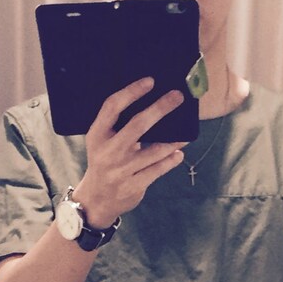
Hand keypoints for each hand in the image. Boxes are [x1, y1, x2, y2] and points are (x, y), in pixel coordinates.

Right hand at [74, 78, 185, 227]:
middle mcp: (108, 152)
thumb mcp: (101, 142)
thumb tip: (152, 102)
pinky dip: (171, 161)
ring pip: (154, 151)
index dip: (131, 92)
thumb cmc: (104, 161)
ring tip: (185, 133)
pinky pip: (158, 170)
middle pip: (137, 125)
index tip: (150, 81)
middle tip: (177, 96)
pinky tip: (178, 153)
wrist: (96, 200)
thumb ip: (117, 125)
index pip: (112, 107)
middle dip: (160, 108)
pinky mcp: (133, 186)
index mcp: (97, 135)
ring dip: (173, 140)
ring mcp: (121, 171)